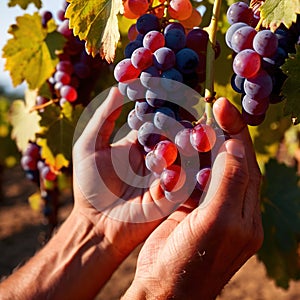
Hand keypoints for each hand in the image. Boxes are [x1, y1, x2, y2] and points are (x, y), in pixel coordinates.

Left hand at [72, 87, 177, 258]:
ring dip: (185, 145)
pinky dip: (180, 174)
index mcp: (139, 142)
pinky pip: (182, 182)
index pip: (155, 117)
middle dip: (179, 124)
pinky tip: (172, 170)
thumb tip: (118, 87)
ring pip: (182, 155)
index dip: (160, 103)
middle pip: (174, 134)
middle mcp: (157, 154)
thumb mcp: (89, 147)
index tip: (165, 85)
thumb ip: (104, 119)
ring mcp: (166, 174)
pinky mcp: (172, 196)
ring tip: (183, 138)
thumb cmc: (89, 185)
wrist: (96, 222)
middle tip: (186, 108)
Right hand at [122, 97, 263, 299]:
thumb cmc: (190, 263)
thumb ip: (230, 183)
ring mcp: (207, 206)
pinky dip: (182, 159)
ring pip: (206, 166)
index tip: (221, 106)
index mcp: (244, 211)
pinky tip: (175, 145)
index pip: (245, 162)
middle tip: (205, 107)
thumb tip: (236, 145)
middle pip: (228, 160)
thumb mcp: (217, 223)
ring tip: (189, 122)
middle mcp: (230, 205)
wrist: (162, 290)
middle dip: (219, 133)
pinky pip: (188, 176)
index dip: (235, 132)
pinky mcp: (187, 208)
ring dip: (198, 144)